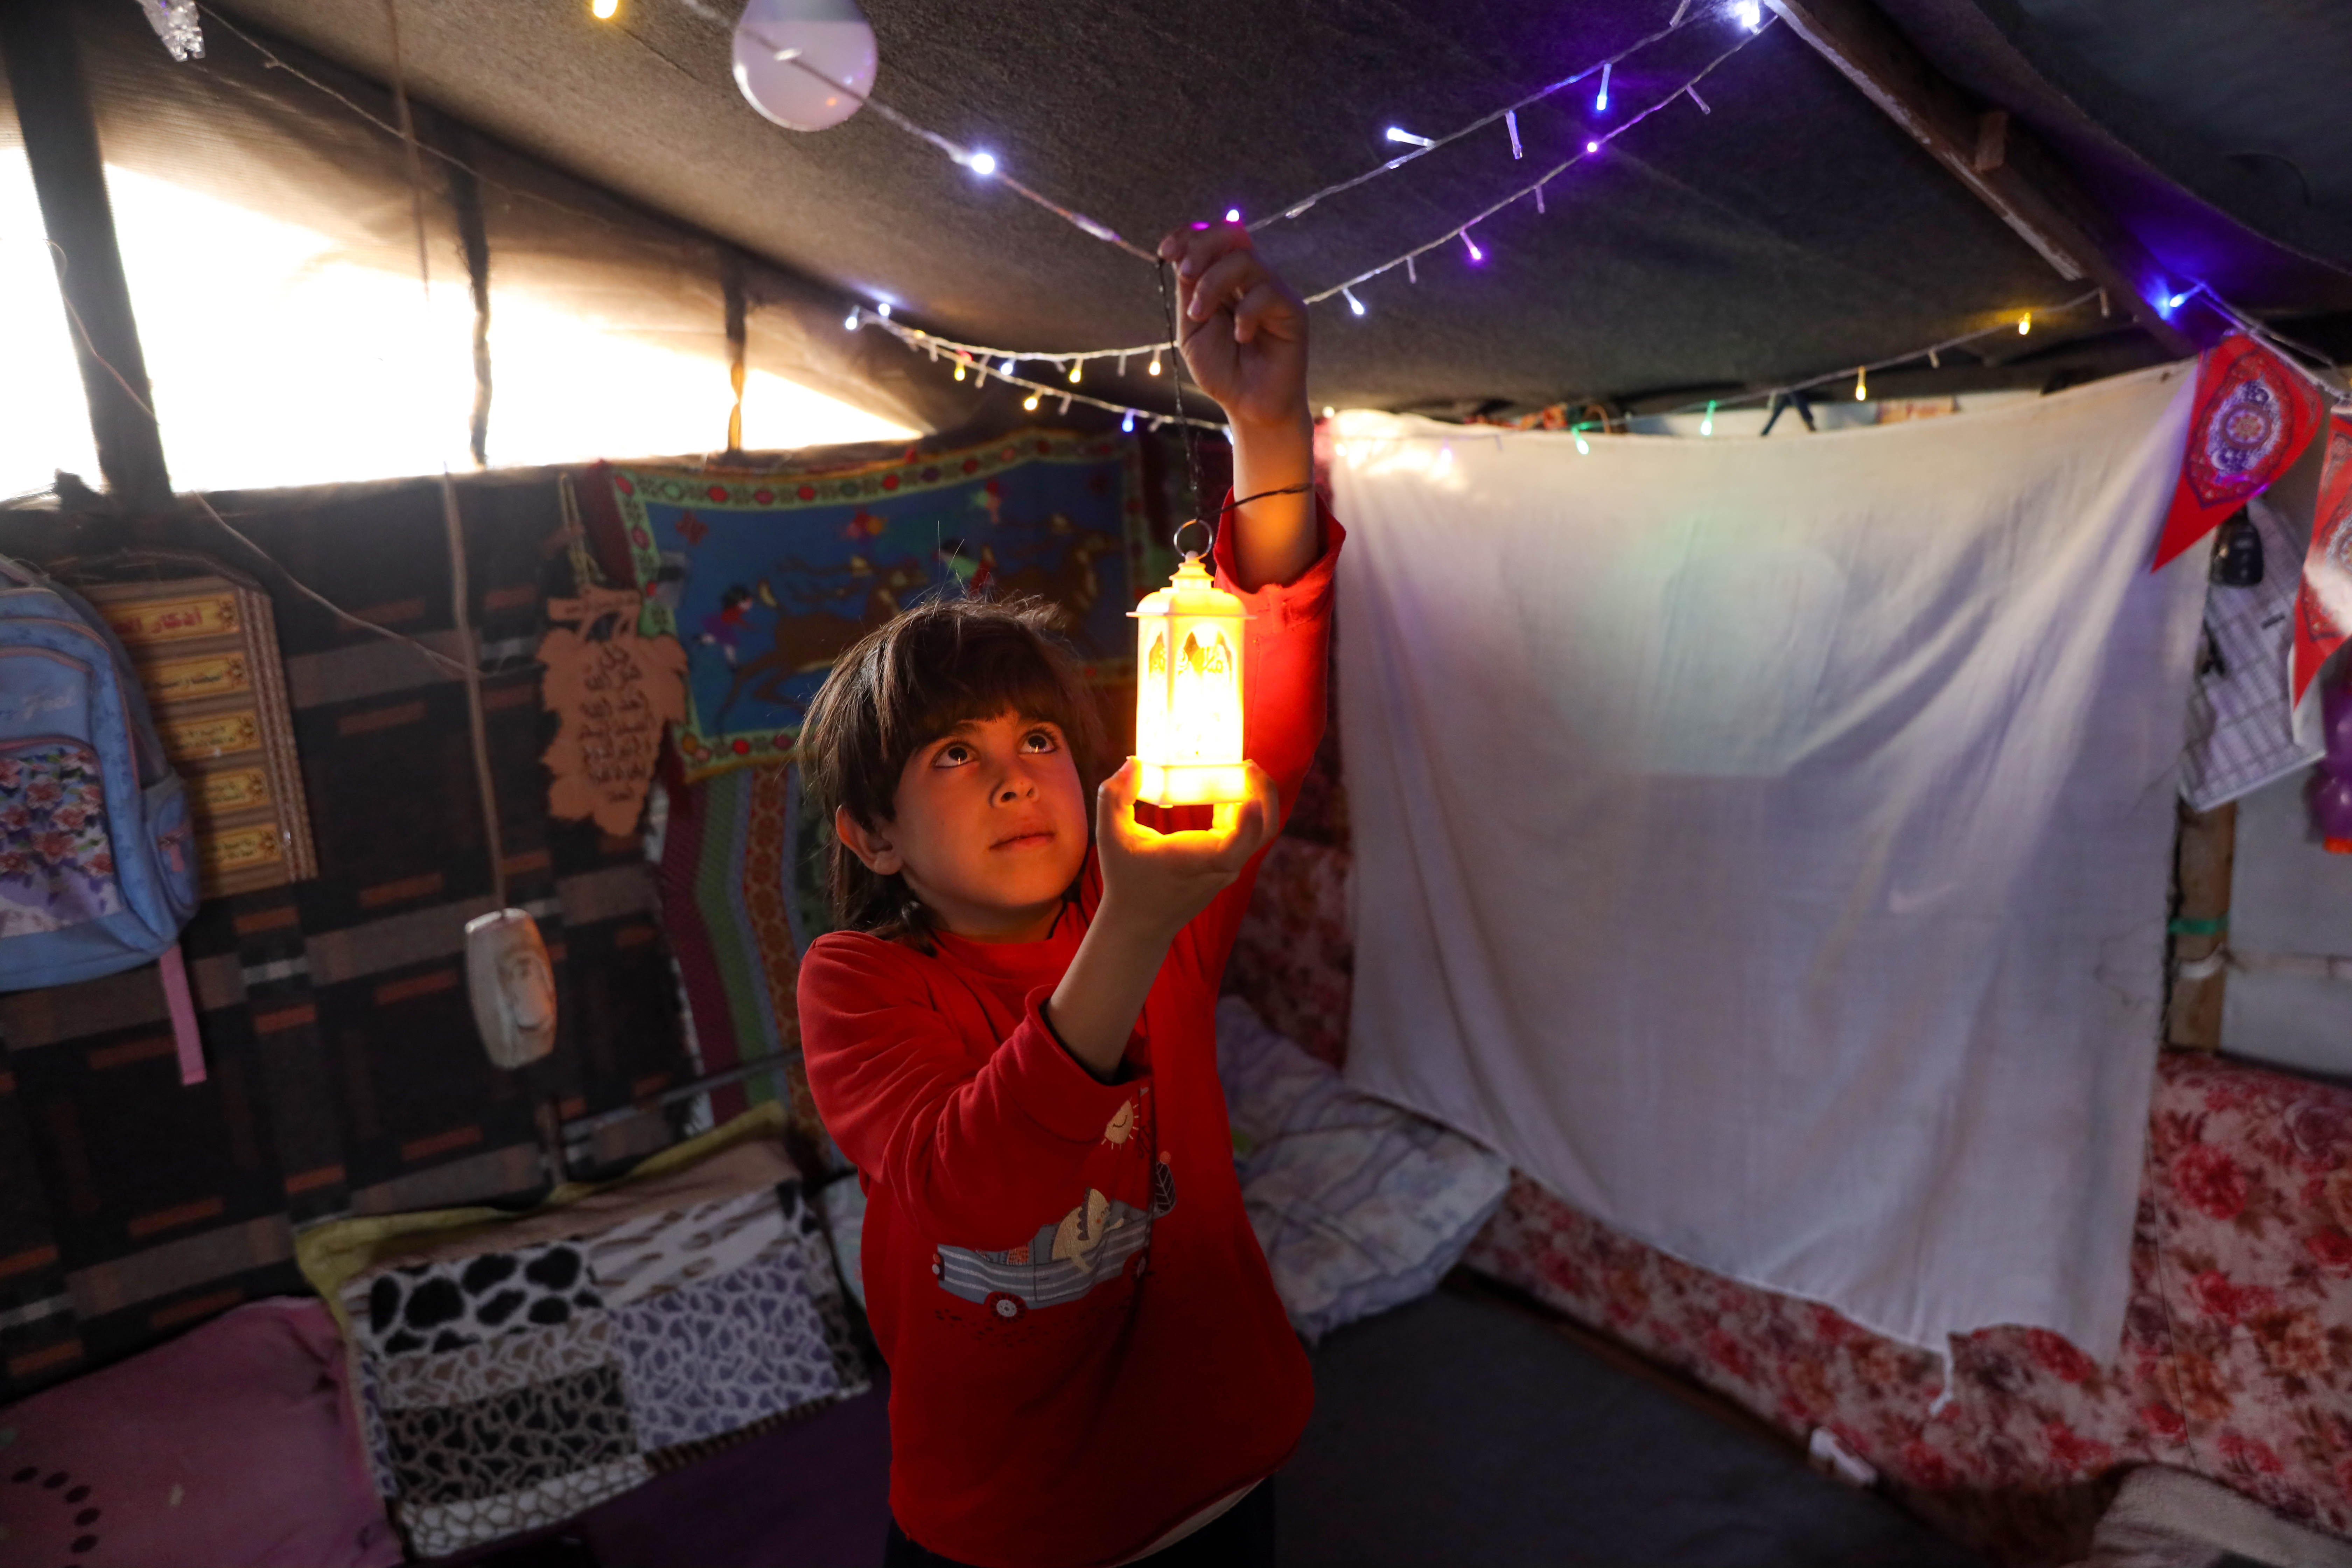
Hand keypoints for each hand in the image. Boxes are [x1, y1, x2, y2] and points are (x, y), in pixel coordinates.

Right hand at [1093, 759, 1280, 944]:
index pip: (1237, 846)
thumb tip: (1132, 764)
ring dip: (1256, 797)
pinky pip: (1246, 833)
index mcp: (1195, 861)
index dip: (1249, 821)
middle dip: (1263, 794)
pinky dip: (1244, 807)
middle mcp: (1220, 866)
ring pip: (1260, 830)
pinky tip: (1225, 786)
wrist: (1140, 923)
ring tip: (1239, 768)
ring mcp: (1228, 867)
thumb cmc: (1125, 880)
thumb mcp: (1110, 838)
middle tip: (1248, 765)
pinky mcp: (1227, 864)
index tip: (1250, 796)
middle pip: (1263, 831)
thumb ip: (1113, 798)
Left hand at [1156, 222, 1309, 434]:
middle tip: (1184, 275)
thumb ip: (1190, 291)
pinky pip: (1266, 293)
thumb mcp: (1192, 328)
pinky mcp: (1292, 310)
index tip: (1165, 251)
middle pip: (1232, 235)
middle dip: (1201, 248)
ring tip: (1200, 315)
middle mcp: (1253, 278)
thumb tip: (1182, 253)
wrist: (1249, 407)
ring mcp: (1274, 291)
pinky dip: (1244, 314)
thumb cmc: (1222, 370)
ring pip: (1245, 260)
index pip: (1214, 236)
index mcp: (1227, 278)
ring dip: (1213, 284)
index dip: (1189, 234)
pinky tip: (1240, 337)